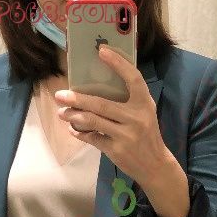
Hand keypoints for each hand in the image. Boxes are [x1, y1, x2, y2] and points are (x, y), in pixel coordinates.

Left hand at [53, 46, 167, 191]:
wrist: (155, 165)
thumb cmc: (147, 134)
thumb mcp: (145, 113)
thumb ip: (130, 99)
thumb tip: (99, 83)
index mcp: (144, 104)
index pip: (133, 79)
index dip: (118, 64)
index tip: (101, 51)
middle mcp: (136, 118)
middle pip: (101, 104)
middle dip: (78, 99)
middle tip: (61, 95)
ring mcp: (126, 136)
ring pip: (94, 121)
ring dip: (74, 116)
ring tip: (62, 112)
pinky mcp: (117, 151)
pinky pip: (93, 138)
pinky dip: (80, 133)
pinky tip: (73, 129)